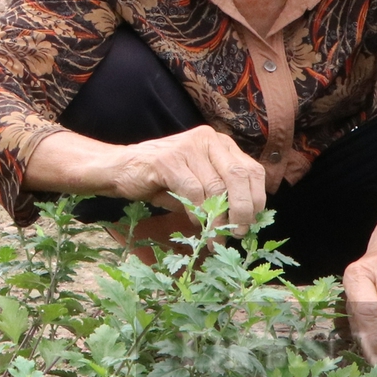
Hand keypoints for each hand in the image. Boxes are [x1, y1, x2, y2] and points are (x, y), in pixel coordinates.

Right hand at [108, 125, 267, 231]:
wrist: (120, 168)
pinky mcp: (168, 160)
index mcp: (219, 143)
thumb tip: (244, 221)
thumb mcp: (198, 182)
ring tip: (215, 238)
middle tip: (237, 233)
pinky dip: (197, 212)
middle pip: (238, 177)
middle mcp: (207, 139)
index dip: (256, 198)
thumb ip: (221, 192)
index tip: (252, 222)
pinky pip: (193, 192)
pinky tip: (195, 223)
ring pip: (216, 188)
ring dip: (217, 219)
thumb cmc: (162, 179)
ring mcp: (187, 147)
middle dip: (242, 210)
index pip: (251, 170)